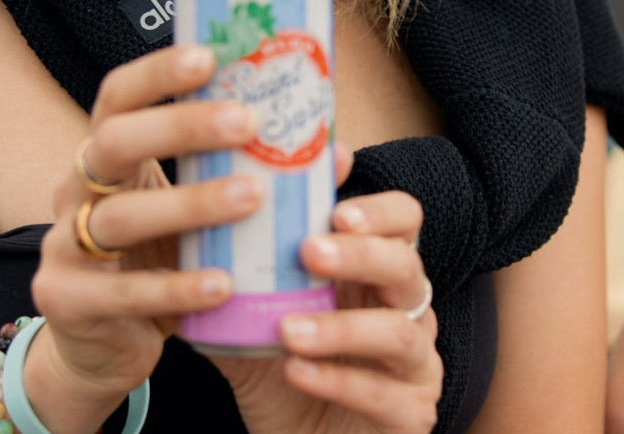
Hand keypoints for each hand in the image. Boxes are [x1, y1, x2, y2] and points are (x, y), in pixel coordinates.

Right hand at [27, 44, 263, 420]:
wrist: (96, 349)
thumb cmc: (157, 262)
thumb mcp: (191, 215)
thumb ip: (247, 178)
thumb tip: (334, 152)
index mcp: (105, 155)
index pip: (118, 96)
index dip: (156, 72)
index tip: (210, 57)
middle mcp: (75, 189)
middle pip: (114, 142)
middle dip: (180, 126)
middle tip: (246, 121)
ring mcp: (64, 246)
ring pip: (121, 216)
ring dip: (189, 204)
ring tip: (252, 198)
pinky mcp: (68, 302)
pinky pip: (124, 293)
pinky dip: (177, 287)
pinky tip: (224, 283)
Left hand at [215, 150, 442, 433]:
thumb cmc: (281, 373)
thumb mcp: (257, 321)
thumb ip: (243, 276)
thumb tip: (207, 222)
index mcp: (377, 272)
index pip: (404, 221)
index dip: (380, 211)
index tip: (336, 210)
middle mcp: (407, 310)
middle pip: (406, 266)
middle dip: (360, 255)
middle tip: (308, 251)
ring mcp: (416, 364)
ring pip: (398, 333)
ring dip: (341, 327)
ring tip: (287, 329)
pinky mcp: (412, 415)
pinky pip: (383, 394)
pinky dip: (337, 380)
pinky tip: (295, 373)